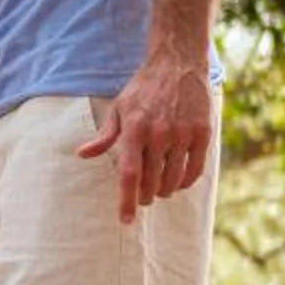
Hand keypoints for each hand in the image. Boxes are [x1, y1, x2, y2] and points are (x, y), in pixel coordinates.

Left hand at [75, 58, 215, 222]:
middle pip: (151, 182)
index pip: (129, 175)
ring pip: (173, 180)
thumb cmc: (144, 89)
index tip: (125, 220)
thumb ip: (104, 136)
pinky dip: (185, 182)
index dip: (126, 201)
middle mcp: (159, 133)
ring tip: (159, 189)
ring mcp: (182, 133)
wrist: (177, 63)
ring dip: (164, 191)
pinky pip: (195, 171)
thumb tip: (82, 154)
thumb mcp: (119, 108)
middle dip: (145, 197)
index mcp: (134, 129)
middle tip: (143, 198)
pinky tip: (178, 181)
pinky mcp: (202, 133)